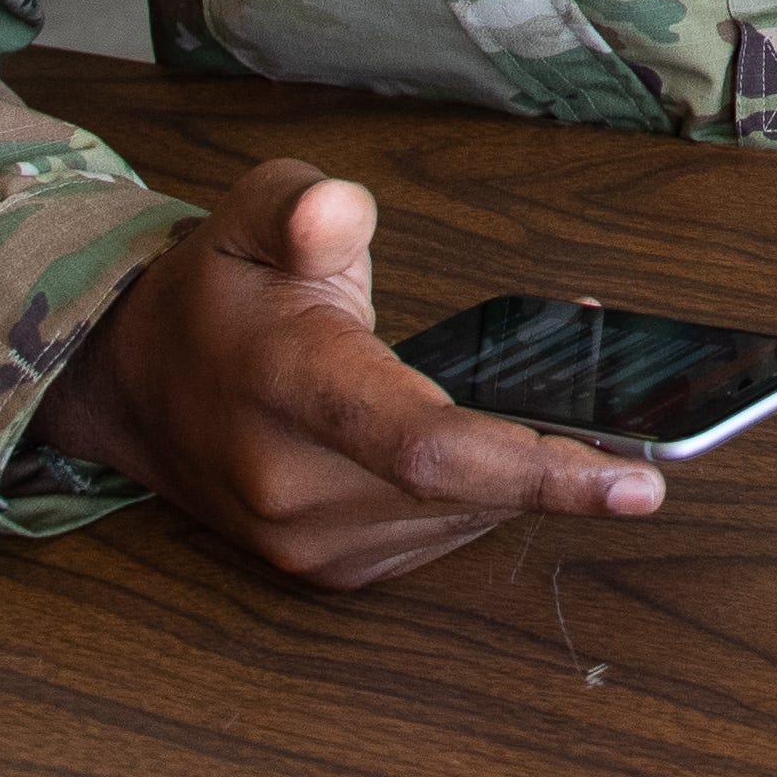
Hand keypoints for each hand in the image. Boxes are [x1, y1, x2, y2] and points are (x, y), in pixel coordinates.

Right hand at [30, 157, 658, 589]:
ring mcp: (303, 541)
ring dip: (522, 473)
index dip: (541, 470)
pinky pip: (436, 538)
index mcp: (289, 386)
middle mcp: (292, 482)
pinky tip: (499, 445)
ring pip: (461, 520)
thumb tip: (338, 209)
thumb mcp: (251, 213)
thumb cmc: (215, 293)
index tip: (642, 482)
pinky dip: (483, 496)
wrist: (135, 385)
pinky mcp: (322, 571)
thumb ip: (305, 205)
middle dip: (558, 456)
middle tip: (627, 411)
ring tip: (551, 407)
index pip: (428, 447)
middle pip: (465, 493)